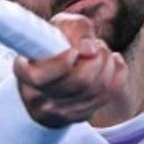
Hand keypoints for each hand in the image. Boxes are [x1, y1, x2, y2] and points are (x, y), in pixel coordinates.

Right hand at [12, 14, 126, 126]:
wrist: (57, 73)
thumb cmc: (55, 45)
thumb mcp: (59, 27)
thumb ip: (75, 28)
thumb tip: (89, 49)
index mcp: (25, 73)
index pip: (41, 77)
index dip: (62, 63)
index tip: (73, 51)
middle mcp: (39, 97)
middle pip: (80, 82)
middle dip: (97, 58)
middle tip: (97, 46)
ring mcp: (59, 111)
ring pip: (97, 90)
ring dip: (108, 64)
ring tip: (103, 53)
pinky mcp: (79, 116)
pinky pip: (109, 96)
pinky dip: (118, 75)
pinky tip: (113, 63)